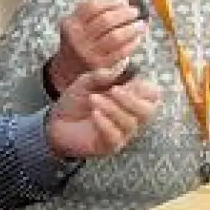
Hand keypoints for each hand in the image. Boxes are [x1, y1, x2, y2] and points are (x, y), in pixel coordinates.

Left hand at [45, 68, 162, 157]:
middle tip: (114, 90)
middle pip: (149, 111)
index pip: (154, 96)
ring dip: (112, 108)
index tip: (129, 81)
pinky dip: (105, 123)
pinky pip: (115, 137)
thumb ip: (103, 74)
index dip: (147, 88)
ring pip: (130, 123)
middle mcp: (130, 116)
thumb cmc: (75, 101)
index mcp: (130, 99)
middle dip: (132, 99)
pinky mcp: (109, 146)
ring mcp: (121, 133)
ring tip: (93, 99)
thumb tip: (123, 64)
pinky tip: (94, 114)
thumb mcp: (86, 82)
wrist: (55, 122)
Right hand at [48, 0, 147, 93]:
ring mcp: (89, 53)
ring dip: (131, 28)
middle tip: (134, 12)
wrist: (69, 70)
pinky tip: (137, 38)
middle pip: (105, 20)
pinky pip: (121, 52)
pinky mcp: (100, 66)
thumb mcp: (78, 24)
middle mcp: (78, 39)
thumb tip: (124, 3)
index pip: (92, 7)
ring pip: (115, 36)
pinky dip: (132, 43)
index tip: (123, 2)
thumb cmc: (80, 42)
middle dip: (124, 14)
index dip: (111, 2)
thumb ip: (94, 12)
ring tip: (140, 24)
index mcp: (71, 24)